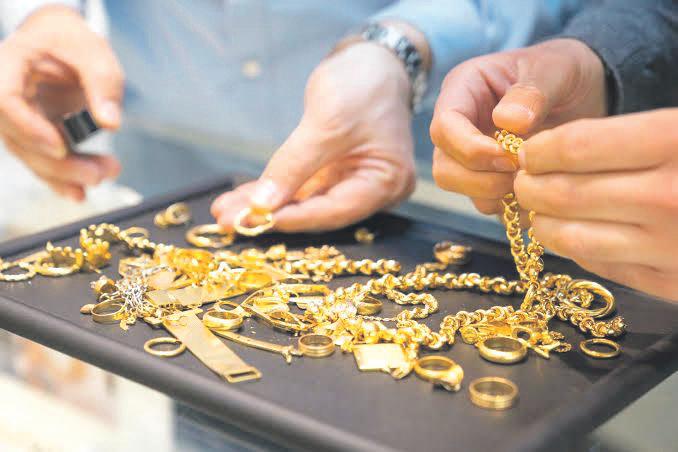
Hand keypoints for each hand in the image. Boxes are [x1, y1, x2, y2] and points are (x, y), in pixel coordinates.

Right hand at [0, 5, 123, 200]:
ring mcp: (15, 119)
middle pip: (18, 138)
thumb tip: (111, 124)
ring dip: (66, 174)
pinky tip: (80, 193)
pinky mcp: (31, 135)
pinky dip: (60, 179)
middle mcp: (4, 95)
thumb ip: (103, 83)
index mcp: (9, 66)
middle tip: (98, 175)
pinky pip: (39, 160)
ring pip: (30, 156)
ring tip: (105, 174)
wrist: (62, 45)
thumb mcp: (94, 53)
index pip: (5, 101)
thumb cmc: (74, 44)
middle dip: (58, 164)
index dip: (29, 129)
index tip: (61, 148)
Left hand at [211, 42, 414, 231]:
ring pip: (305, 201)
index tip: (253, 221)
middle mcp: (373, 191)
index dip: (292, 218)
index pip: (334, 211)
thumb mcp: (327, 122)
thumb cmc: (362, 85)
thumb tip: (261, 205)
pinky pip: (303, 187)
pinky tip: (244, 198)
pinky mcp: (335, 173)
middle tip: (228, 222)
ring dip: (266, 206)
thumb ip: (294, 165)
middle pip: (317, 212)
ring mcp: (353, 182)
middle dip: (271, 215)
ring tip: (226, 211)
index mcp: (386, 182)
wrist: (374, 60)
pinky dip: (275, 190)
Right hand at [430, 39, 606, 214]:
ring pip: (460, 189)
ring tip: (532, 180)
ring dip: (493, 195)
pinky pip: (486, 204)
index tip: (507, 157)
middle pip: (443, 167)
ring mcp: (470, 155)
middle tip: (520, 174)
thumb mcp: (555, 68)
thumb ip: (532, 92)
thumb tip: (508, 122)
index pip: (444, 126)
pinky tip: (537, 192)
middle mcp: (459, 126)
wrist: (584, 90)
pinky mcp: (488, 178)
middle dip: (479, 179)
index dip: (469, 148)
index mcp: (464, 90)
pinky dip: (509, 207)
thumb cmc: (564, 70)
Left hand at [515, 109, 677, 300]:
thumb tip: (566, 147)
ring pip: (572, 236)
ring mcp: (669, 247)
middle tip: (523, 180)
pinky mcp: (672, 285)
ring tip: (538, 208)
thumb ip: (646, 134)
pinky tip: (568, 234)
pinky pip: (601, 265)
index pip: (577, 146)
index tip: (531, 150)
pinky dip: (573, 249)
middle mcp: (668, 197)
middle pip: (564, 191)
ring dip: (542, 221)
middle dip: (530, 185)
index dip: (542, 149)